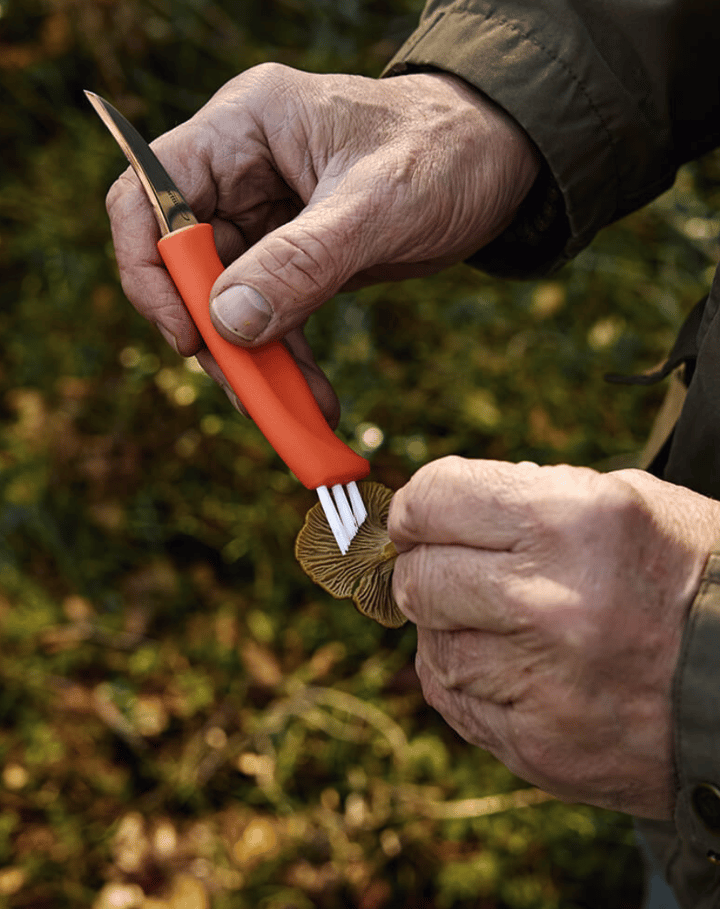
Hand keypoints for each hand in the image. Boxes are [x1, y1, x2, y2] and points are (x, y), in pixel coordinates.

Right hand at [105, 64, 538, 421]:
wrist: (501, 159)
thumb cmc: (449, 151)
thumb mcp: (381, 203)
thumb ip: (304, 261)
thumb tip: (229, 323)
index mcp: (243, 128)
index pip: (149, 196)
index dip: (151, 272)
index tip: (189, 337)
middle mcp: (242, 171)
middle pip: (185, 264)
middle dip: (216, 338)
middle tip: (253, 398)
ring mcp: (268, 217)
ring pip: (229, 303)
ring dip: (256, 364)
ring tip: (296, 417)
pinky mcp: (297, 256)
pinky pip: (273, 317)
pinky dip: (289, 363)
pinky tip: (315, 403)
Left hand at [388, 456, 719, 818]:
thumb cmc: (692, 579)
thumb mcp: (626, 502)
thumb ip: (527, 496)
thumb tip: (442, 509)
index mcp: (571, 520)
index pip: (434, 498)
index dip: (416, 506)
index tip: (416, 517)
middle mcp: (548, 600)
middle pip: (418, 577)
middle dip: (424, 567)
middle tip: (449, 568)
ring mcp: (541, 682)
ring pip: (430, 645)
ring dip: (447, 626)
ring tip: (496, 620)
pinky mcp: (538, 746)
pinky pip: (454, 700)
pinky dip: (464, 677)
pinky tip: (506, 664)